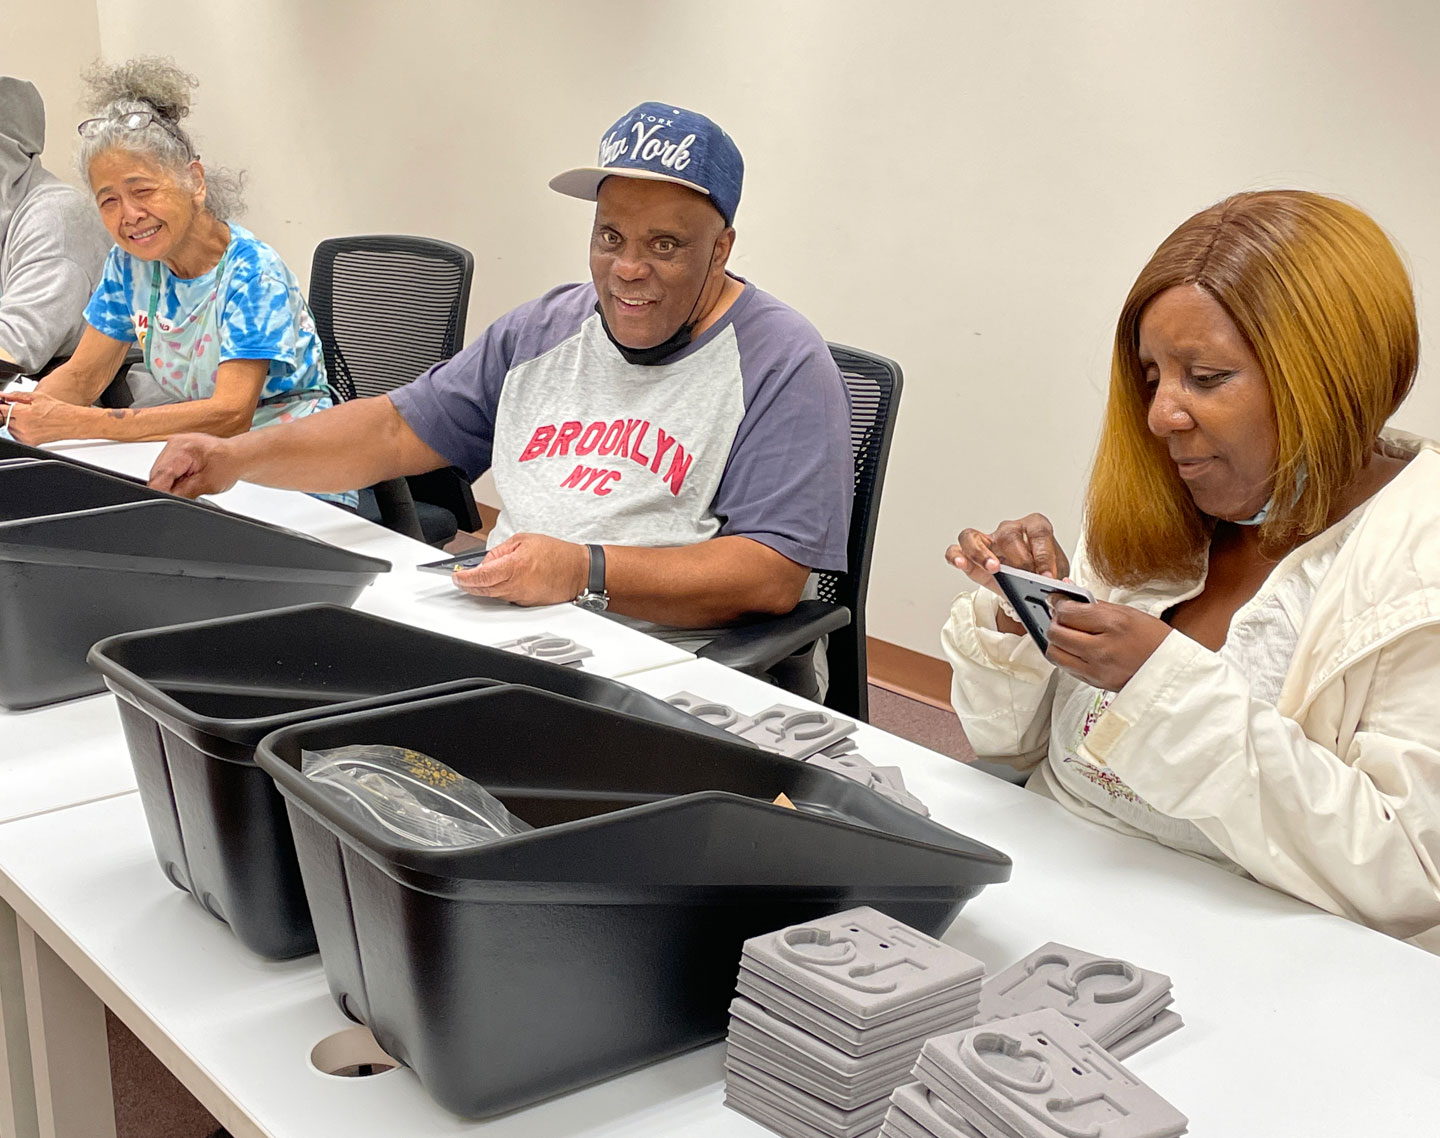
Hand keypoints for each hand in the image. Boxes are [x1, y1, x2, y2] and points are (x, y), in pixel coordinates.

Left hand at [1, 391, 84, 444]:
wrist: (73, 423)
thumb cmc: (59, 409)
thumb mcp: (37, 397)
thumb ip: (16, 396)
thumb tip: (3, 396)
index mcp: (23, 413)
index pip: (0, 410)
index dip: (1, 406)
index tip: (3, 404)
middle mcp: (23, 427)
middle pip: (4, 420)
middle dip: (9, 414)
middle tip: (23, 410)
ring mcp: (26, 437)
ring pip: (9, 428)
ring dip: (14, 422)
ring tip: (30, 418)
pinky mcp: (30, 443)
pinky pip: (17, 436)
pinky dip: (20, 430)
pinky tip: (32, 425)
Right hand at [149, 433, 240, 497]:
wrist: (237, 456)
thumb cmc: (230, 464)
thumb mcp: (208, 484)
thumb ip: (184, 493)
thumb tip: (168, 500)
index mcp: (181, 448)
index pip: (160, 476)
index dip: (161, 492)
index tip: (167, 503)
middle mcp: (174, 444)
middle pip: (157, 475)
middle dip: (168, 488)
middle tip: (187, 491)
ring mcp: (172, 446)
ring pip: (160, 473)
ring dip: (171, 483)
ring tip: (191, 483)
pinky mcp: (174, 451)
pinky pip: (167, 469)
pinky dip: (175, 478)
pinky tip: (188, 478)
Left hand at [450, 533, 588, 606]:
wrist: (579, 571)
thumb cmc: (557, 555)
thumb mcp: (524, 540)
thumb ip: (501, 550)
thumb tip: (486, 560)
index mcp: (514, 566)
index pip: (480, 576)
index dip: (463, 577)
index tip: (455, 575)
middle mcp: (516, 585)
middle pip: (482, 590)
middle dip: (467, 585)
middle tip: (459, 579)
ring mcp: (521, 597)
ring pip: (492, 595)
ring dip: (481, 588)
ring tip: (475, 579)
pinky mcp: (526, 604)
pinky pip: (505, 598)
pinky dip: (497, 591)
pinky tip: (497, 583)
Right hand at [945, 513, 1069, 594]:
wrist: (1029, 585)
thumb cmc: (1042, 572)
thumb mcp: (1056, 573)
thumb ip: (1059, 578)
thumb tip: (1061, 586)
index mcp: (1035, 527)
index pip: (1039, 531)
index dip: (1044, 555)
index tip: (1047, 576)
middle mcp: (1009, 530)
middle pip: (1008, 535)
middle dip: (1019, 560)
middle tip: (1025, 577)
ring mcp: (987, 541)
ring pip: (974, 536)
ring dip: (982, 553)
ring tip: (993, 569)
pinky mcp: (970, 555)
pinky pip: (956, 549)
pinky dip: (956, 556)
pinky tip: (961, 564)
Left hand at [1045, 599, 1171, 689]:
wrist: (1171, 670)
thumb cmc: (1154, 640)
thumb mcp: (1128, 613)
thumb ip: (1094, 604)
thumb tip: (1068, 591)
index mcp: (1113, 625)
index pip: (1067, 612)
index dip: (1058, 603)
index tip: (1057, 600)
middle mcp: (1101, 649)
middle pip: (1056, 633)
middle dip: (1055, 622)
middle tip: (1062, 617)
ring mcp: (1096, 669)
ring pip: (1055, 654)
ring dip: (1057, 642)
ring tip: (1068, 634)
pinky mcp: (1094, 683)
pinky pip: (1066, 668)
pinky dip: (1066, 656)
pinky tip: (1077, 649)